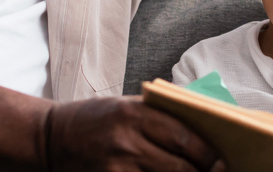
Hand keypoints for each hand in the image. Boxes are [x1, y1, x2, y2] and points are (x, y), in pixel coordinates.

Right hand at [45, 97, 223, 171]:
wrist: (50, 138)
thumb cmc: (96, 119)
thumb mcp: (127, 106)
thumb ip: (162, 116)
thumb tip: (206, 130)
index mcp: (135, 113)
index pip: (184, 137)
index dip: (208, 154)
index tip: (222, 162)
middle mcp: (126, 141)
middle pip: (179, 168)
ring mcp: (115, 168)